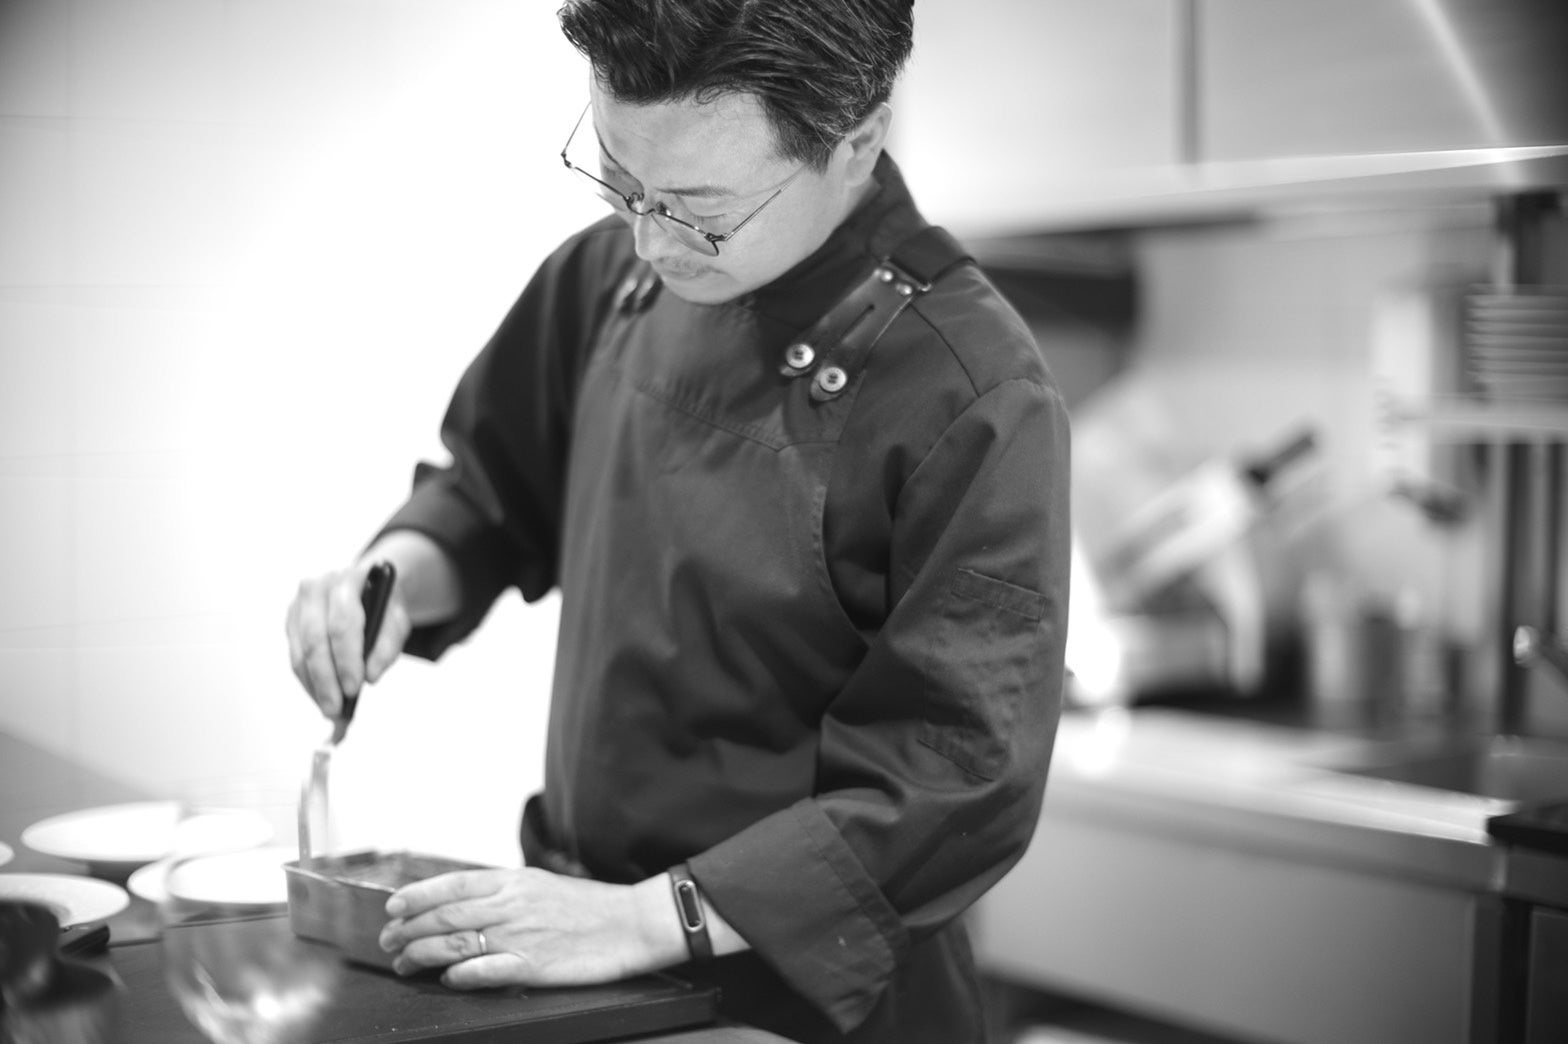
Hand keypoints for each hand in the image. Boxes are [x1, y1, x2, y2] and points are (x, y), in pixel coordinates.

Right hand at [284, 560, 410, 717]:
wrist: (368, 585)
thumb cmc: (383, 605)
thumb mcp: (396, 620)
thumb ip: (387, 645)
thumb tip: (370, 676)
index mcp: (348, 580)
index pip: (343, 623)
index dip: (347, 659)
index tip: (354, 689)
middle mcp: (317, 587)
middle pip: (316, 640)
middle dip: (326, 680)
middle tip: (336, 709)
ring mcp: (299, 604)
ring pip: (301, 652)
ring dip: (314, 686)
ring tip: (329, 709)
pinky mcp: (291, 621)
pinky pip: (296, 657)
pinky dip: (308, 681)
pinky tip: (320, 697)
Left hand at [378, 868, 687, 988]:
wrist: (632, 923)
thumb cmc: (590, 906)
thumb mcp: (543, 884)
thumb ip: (505, 892)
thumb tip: (466, 901)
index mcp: (514, 881)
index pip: (452, 885)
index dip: (416, 896)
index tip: (393, 907)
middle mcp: (512, 905)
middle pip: (445, 916)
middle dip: (408, 930)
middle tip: (389, 942)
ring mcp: (521, 935)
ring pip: (455, 943)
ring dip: (422, 955)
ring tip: (407, 964)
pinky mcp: (534, 965)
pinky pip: (486, 970)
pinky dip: (460, 974)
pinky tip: (448, 978)